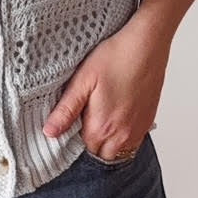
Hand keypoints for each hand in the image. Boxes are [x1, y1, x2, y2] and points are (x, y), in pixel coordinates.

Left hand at [42, 12, 169, 159]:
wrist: (147, 44)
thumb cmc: (116, 57)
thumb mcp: (83, 80)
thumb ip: (66, 110)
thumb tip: (49, 132)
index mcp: (102, 127)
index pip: (81, 150)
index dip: (71, 139)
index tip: (68, 124)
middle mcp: (123, 135)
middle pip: (99, 154)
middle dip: (89, 143)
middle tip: (83, 119)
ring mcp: (138, 129)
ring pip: (117, 150)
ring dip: (106, 141)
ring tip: (99, 116)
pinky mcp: (148, 120)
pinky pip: (132, 141)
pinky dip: (122, 136)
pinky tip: (116, 114)